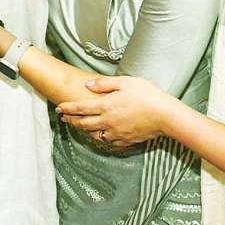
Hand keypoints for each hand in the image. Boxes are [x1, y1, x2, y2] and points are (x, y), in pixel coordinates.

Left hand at [56, 76, 176, 147]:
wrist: (166, 116)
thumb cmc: (147, 95)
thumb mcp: (125, 82)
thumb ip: (104, 83)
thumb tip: (88, 85)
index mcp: (106, 106)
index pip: (80, 108)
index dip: (67, 108)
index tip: (59, 108)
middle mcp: (107, 121)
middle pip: (83, 123)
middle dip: (71, 120)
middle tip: (64, 118)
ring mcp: (116, 133)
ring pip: (94, 134)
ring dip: (85, 131)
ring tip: (80, 127)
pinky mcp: (126, 140)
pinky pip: (109, 142)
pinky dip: (102, 139)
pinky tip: (101, 136)